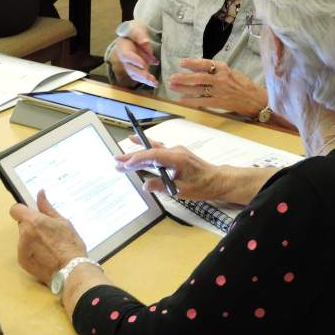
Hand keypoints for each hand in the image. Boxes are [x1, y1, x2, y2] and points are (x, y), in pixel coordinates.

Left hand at [10, 190, 87, 284]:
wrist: (72, 270)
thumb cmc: (70, 245)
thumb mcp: (62, 222)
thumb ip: (47, 208)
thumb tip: (40, 193)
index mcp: (33, 221)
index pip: (15, 209)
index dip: (22, 210)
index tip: (31, 215)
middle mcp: (24, 234)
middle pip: (22, 224)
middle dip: (31, 226)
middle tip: (47, 233)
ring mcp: (21, 248)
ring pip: (23, 238)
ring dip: (31, 239)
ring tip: (48, 246)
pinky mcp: (22, 261)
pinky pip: (24, 251)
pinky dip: (32, 252)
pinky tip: (45, 256)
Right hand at [110, 21, 157, 87]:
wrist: (134, 35)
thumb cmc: (134, 30)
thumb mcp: (136, 28)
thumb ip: (139, 36)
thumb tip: (145, 43)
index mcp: (123, 47)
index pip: (127, 56)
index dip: (134, 61)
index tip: (143, 64)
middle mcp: (124, 58)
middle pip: (130, 68)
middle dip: (140, 74)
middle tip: (149, 77)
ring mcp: (130, 64)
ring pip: (135, 74)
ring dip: (144, 79)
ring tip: (154, 83)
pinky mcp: (136, 68)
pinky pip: (140, 76)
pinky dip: (147, 80)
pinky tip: (154, 83)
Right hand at [115, 143, 229, 199]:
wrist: (218, 180)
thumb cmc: (203, 185)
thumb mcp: (182, 190)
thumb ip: (162, 187)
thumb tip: (145, 185)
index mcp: (177, 158)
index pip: (153, 155)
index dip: (138, 159)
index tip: (125, 164)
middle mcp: (175, 151)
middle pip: (150, 151)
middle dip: (132, 156)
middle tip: (116, 160)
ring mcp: (176, 151)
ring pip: (153, 149)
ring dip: (137, 153)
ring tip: (122, 156)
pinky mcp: (176, 154)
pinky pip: (158, 150)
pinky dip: (146, 150)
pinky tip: (138, 144)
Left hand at [168, 58, 264, 115]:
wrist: (254, 98)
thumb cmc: (242, 84)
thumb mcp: (230, 72)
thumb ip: (215, 70)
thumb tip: (196, 69)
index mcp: (224, 68)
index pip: (205, 64)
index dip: (192, 63)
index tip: (181, 63)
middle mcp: (221, 79)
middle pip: (199, 78)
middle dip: (184, 78)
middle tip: (172, 77)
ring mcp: (220, 92)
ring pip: (198, 89)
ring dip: (183, 88)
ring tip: (172, 87)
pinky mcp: (219, 102)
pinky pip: (202, 101)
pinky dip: (190, 101)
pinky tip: (181, 100)